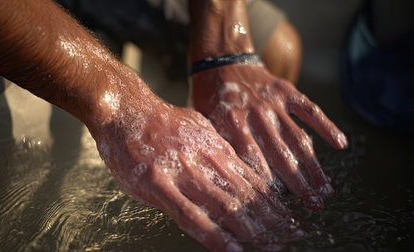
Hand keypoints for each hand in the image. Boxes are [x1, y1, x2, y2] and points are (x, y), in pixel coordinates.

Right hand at [88, 88, 306, 251]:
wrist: (125, 108)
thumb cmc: (157, 120)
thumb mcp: (195, 125)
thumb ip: (213, 147)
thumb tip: (231, 163)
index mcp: (215, 147)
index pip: (252, 179)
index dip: (274, 200)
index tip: (292, 215)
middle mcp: (205, 160)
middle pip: (247, 194)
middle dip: (275, 217)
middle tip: (297, 233)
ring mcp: (183, 173)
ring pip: (226, 205)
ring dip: (254, 229)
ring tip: (274, 246)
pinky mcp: (158, 185)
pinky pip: (191, 216)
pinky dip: (214, 235)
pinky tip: (233, 249)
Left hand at [189, 64, 347, 208]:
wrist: (221, 62)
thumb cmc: (210, 98)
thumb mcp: (203, 122)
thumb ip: (217, 147)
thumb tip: (231, 181)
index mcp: (230, 123)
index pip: (252, 159)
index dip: (267, 184)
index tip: (279, 206)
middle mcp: (255, 114)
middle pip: (280, 155)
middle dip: (298, 185)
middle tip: (312, 207)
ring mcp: (274, 103)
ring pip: (298, 139)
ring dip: (314, 167)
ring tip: (325, 191)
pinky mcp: (287, 92)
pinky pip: (310, 110)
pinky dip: (327, 126)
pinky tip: (341, 144)